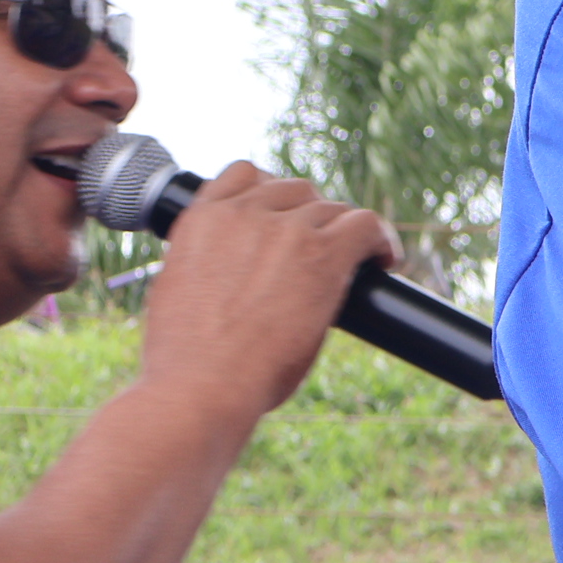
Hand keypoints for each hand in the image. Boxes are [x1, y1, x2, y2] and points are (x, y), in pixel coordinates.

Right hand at [136, 162, 398, 421]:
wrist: (199, 386)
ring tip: (354, 261)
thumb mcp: (178, 292)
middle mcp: (243, 214)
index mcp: (201, 220)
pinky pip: (366, 225)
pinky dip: (380, 240)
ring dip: (341, 232)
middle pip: (295, 191)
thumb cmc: (186, 360)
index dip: (270, 193)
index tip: (282, 216)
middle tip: (319, 248)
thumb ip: (207, 263)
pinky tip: (384, 261)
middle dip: (308, 216)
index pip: (244, 175)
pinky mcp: (323, 253)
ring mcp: (285, 230)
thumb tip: (233, 272)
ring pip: (331, 209)